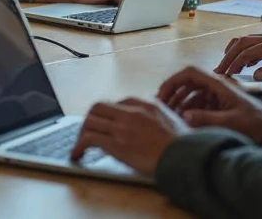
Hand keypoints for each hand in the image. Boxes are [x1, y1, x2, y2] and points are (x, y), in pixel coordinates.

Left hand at [70, 97, 188, 175]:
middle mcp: (130, 112)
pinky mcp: (116, 143)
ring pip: (89, 121)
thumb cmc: (183, 144)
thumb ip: (157, 116)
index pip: (116, 103)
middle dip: (89, 119)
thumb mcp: (172, 121)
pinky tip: (77, 154)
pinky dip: (79, 145)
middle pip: (97, 107)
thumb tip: (149, 120)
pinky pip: (89, 139)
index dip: (107, 114)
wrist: (184, 158)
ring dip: (81, 133)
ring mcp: (121, 127)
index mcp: (144, 105)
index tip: (104, 124)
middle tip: (87, 131)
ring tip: (79, 144)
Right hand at [157, 66, 261, 143]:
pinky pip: (197, 104)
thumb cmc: (257, 122)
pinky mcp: (217, 104)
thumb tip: (184, 115)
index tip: (163, 95)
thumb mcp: (232, 122)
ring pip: (189, 94)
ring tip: (169, 116)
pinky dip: (187, 110)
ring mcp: (215, 95)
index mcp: (218, 84)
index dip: (173, 81)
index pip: (190, 73)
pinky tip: (182, 120)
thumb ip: (208, 119)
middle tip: (161, 108)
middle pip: (186, 83)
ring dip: (178, 103)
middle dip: (171, 94)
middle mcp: (215, 86)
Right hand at [213, 32, 261, 78]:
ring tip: (226, 65)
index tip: (227, 72)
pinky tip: (240, 62)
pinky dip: (241, 51)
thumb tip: (255, 75)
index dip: (236, 62)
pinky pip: (250, 43)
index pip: (250, 51)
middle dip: (229, 56)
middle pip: (242, 43)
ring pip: (244, 40)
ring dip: (232, 51)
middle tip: (220, 69)